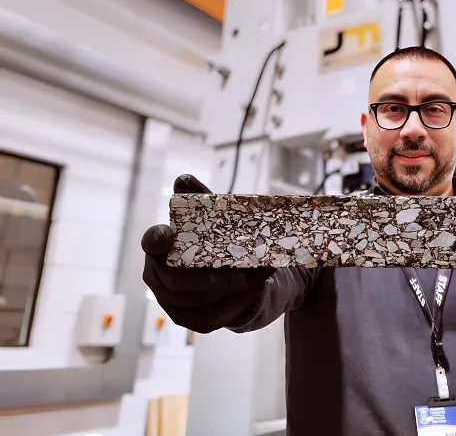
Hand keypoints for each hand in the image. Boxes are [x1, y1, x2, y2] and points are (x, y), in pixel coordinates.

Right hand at [142, 174, 274, 332]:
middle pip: (177, 281)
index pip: (152, 242)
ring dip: (231, 291)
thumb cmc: (214, 241)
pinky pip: (212, 317)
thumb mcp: (211, 217)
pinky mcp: (190, 321)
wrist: (232, 276)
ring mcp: (171, 302)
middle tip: (242, 272)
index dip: (157, 239)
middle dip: (210, 278)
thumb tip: (184, 178)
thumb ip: (199, 197)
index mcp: (160, 247)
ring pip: (197, 302)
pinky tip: (254, 291)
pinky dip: (236, 304)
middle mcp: (158, 277)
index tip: (166, 233)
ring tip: (259, 277)